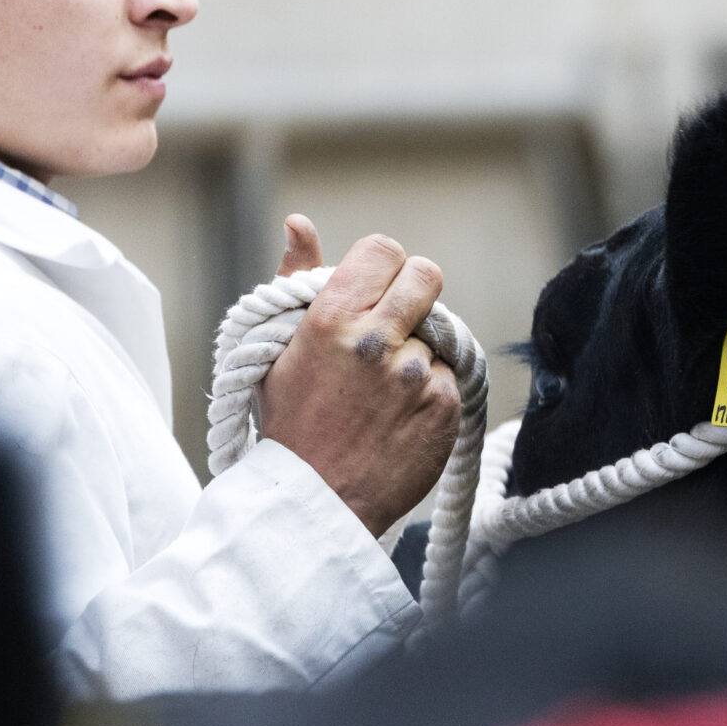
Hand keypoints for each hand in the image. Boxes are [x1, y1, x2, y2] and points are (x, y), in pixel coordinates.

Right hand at [256, 215, 460, 536]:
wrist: (315, 504)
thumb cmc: (290, 424)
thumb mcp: (277, 349)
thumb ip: (296, 280)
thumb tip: (299, 221)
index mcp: (331, 318)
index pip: (384, 250)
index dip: (383, 268)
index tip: (375, 292)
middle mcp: (377, 340)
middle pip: (427, 275)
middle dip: (415, 294)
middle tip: (396, 324)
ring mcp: (415, 374)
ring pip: (438, 331)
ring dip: (419, 349)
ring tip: (386, 388)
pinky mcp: (445, 405)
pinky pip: (449, 375)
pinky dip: (431, 390)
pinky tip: (400, 416)